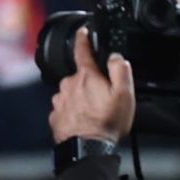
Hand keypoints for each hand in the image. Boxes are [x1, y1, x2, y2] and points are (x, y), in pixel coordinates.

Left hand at [48, 28, 135, 144]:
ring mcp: (59, 100)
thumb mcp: (124, 94)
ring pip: (72, 93)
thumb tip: (115, 57)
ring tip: (95, 113)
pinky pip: (66, 108)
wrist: (87, 148)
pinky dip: (74, 112)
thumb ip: (120, 70)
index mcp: (85, 76)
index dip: (83, 38)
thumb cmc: (106, 122)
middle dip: (90, 83)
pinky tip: (85, 120)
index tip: (83, 30)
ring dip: (82, 99)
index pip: (82, 50)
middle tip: (103, 98)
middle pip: (80, 76)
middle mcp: (68, 84)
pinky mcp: (55, 115)